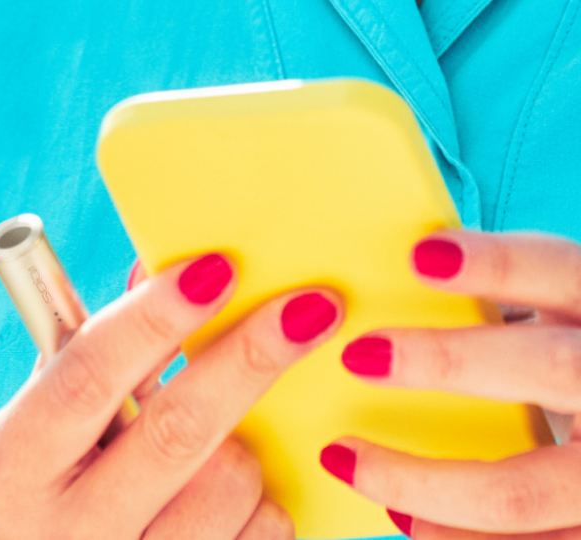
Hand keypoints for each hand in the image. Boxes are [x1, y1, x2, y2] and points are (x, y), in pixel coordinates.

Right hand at [0, 254, 345, 538]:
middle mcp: (64, 531)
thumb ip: (96, 354)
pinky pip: (265, 531)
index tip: (216, 268)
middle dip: (249, 358)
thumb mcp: (42, 427)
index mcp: (11, 471)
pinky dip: (260, 503)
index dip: (152, 318)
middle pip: (176, 431)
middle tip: (311, 306)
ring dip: (241, 449)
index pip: (85, 379)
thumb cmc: (49, 489)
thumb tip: (175, 268)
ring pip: (230, 481)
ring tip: (212, 450)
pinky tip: (225, 501)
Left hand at [325, 231, 580, 538]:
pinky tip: (400, 514)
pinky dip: (452, 536)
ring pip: (520, 490)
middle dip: (452, 362)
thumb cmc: (574, 361)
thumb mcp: (565, 318)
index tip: (421, 256)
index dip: (501, 263)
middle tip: (360, 355)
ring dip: (423, 480)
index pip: (566, 272)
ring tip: (343, 457)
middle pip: (551, 368)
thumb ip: (515, 297)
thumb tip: (405, 269)